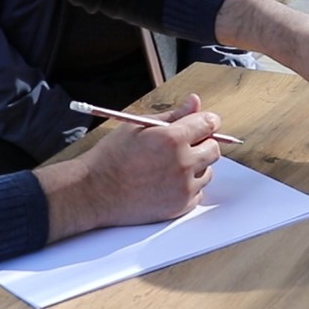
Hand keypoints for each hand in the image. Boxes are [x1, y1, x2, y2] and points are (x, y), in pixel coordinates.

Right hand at [36, 94, 221, 239]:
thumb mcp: (139, 126)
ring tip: (168, 167)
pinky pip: (198, 192)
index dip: (206, 122)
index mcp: (172, 139)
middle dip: (202, 144)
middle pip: (214, 149)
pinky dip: (188, 187)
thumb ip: (173, 115)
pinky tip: (166, 183)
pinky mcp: (180, 206)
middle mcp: (183, 163)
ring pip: (207, 171)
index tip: (201, 124)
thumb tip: (195, 102)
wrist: (94, 192)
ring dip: (195, 167)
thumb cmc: (112, 157)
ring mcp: (183, 187)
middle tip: (181, 146)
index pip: (209, 124)